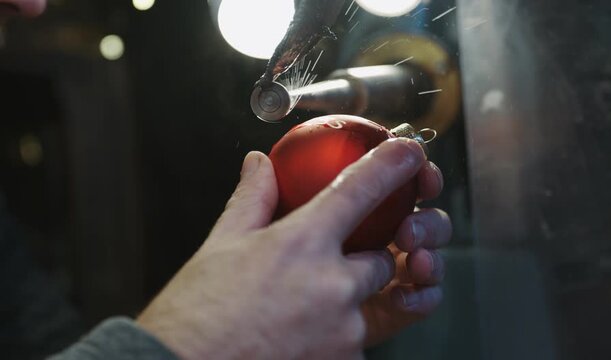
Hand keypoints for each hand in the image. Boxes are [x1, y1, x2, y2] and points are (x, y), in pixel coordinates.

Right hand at [137, 136, 447, 358]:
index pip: (361, 190)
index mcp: (302, 244)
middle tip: (328, 266)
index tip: (410, 153)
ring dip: (347, 303)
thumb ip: (252, 199)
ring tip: (300, 308)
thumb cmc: (196, 314)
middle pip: (381, 260)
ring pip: (369, 305)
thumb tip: (258, 165)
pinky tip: (299, 334)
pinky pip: (356, 342)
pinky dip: (336, 337)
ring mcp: (343, 332)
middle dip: (365, 260)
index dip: (393, 165)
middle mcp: (332, 286)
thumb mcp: (221, 245)